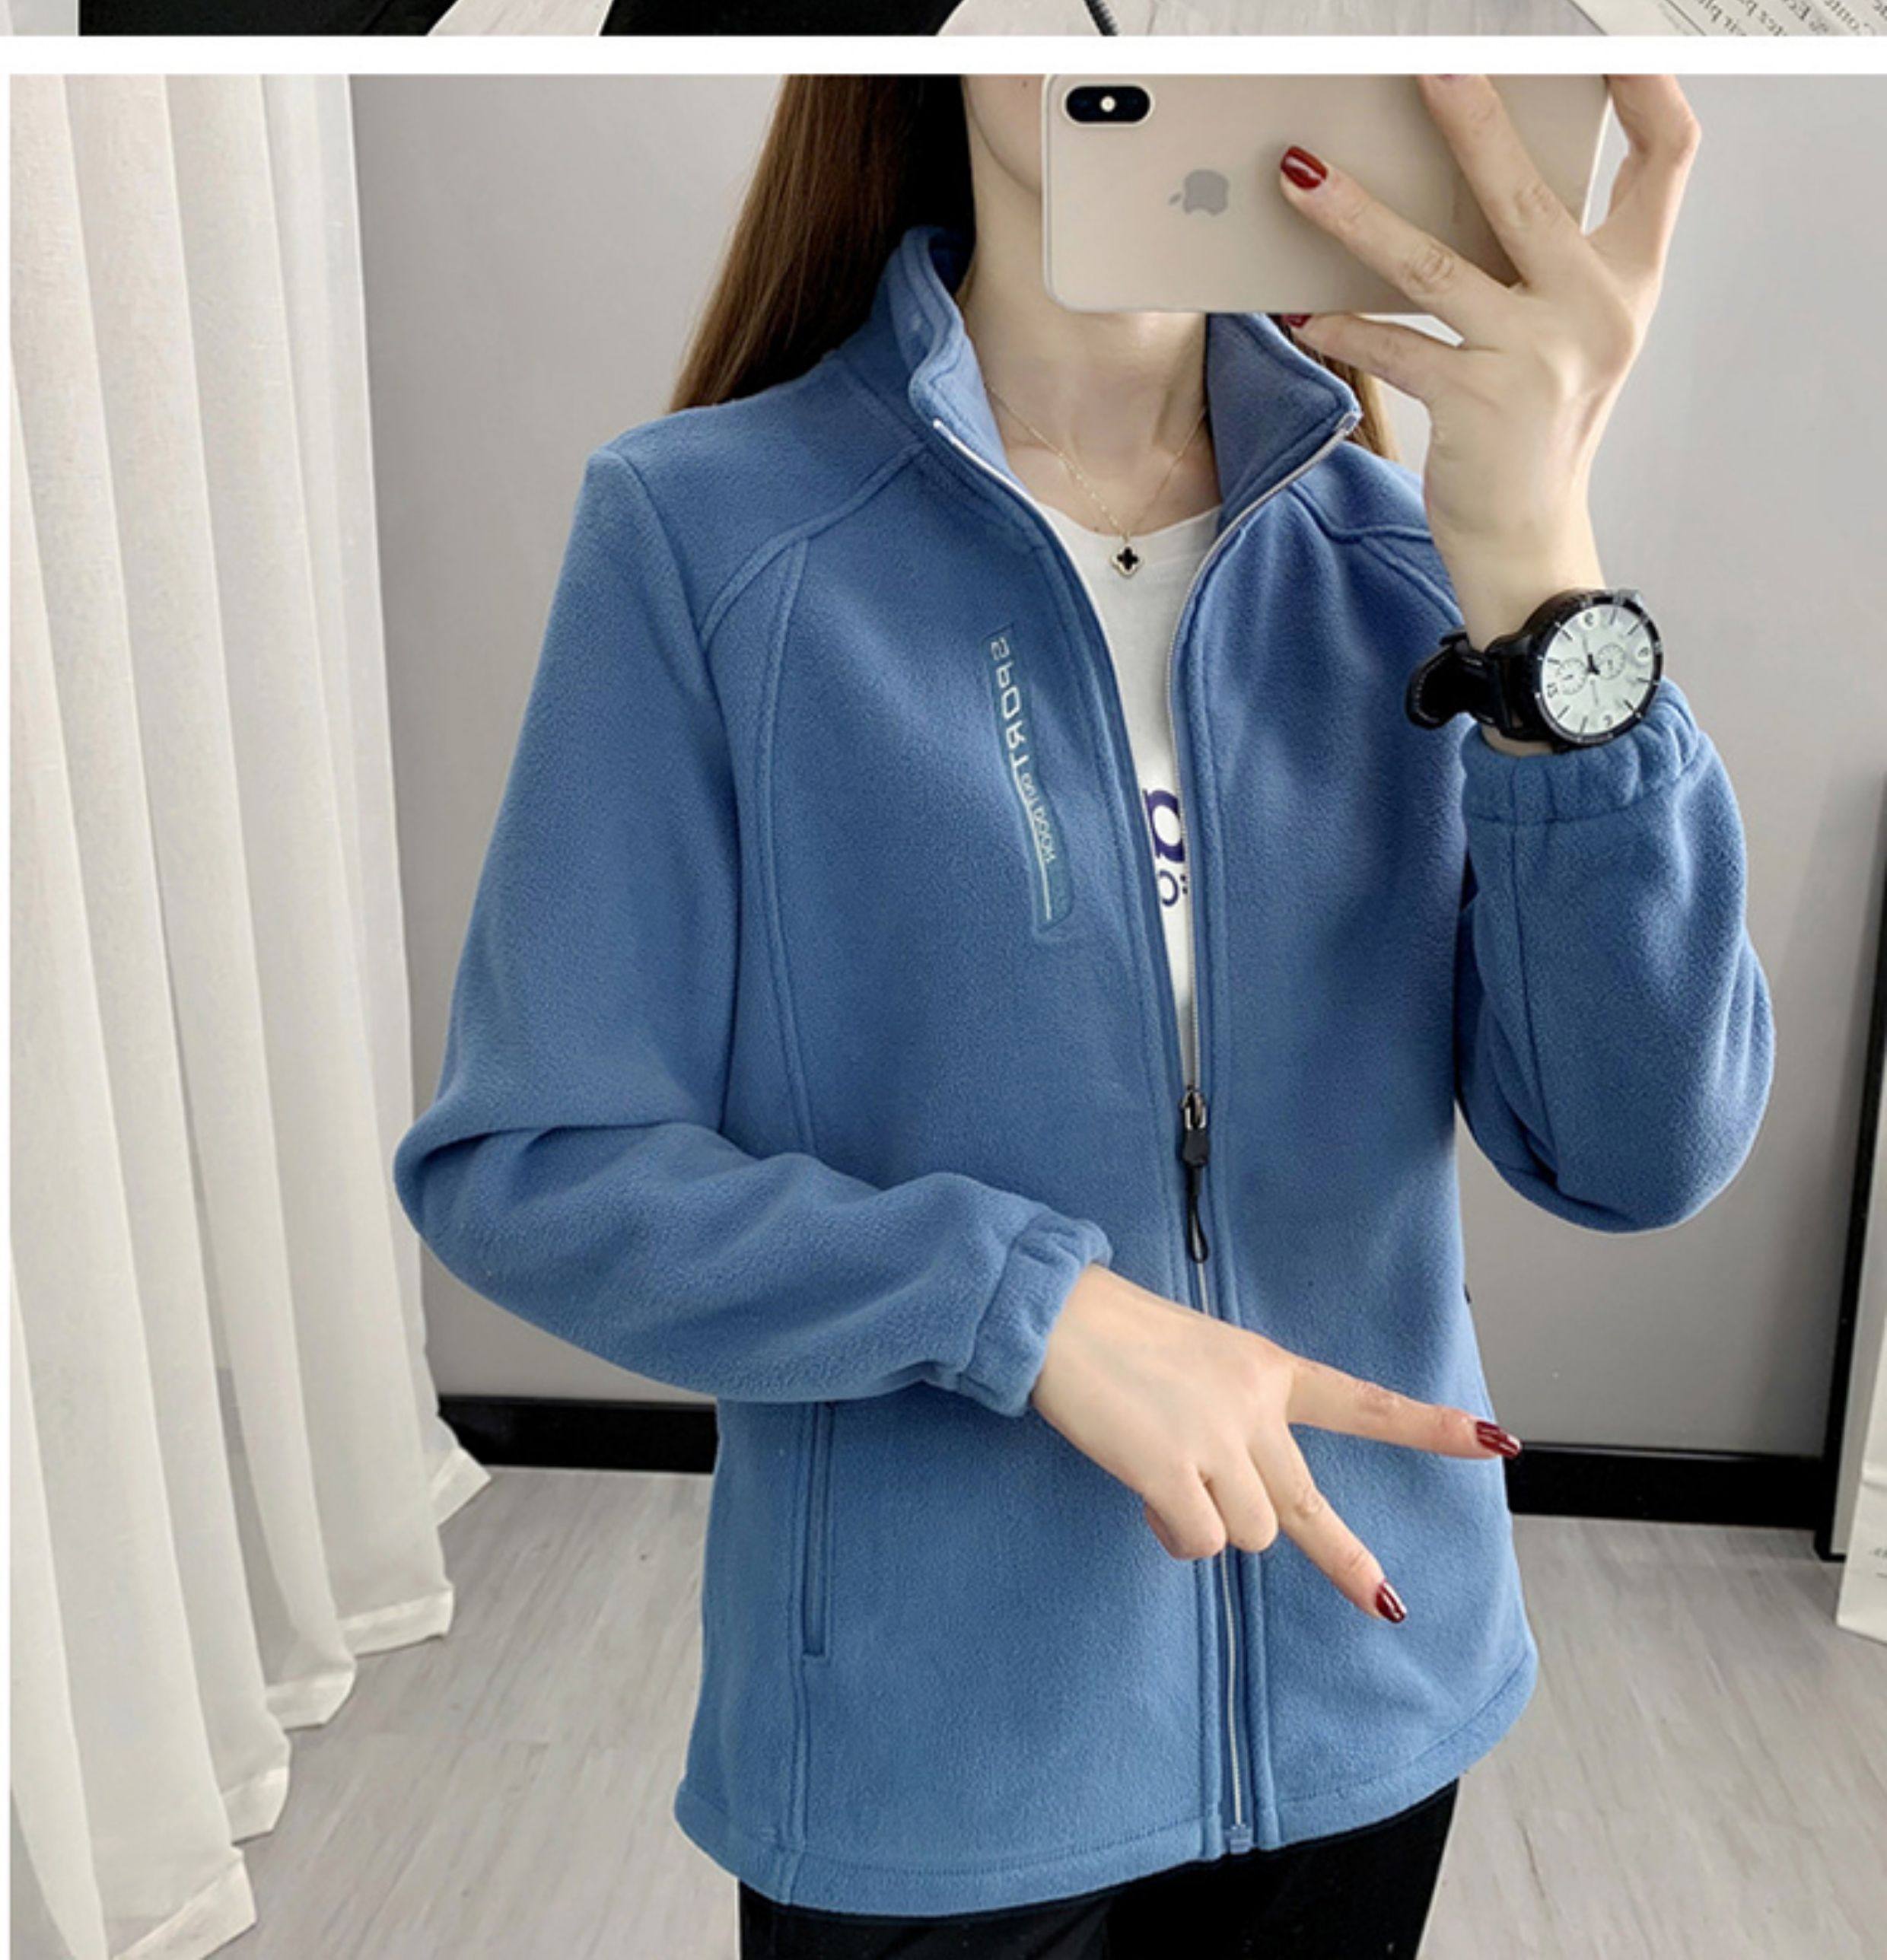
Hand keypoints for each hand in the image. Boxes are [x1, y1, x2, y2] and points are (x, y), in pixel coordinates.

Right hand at [1032, 1264, 1520, 1621]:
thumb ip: (1224, 1423)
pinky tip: (1142, 1492)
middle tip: (1387, 1604)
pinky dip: (1171, 1532)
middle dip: (1347, 1562)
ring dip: (1204, 1527)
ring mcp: (1219, 1441)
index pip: (1361, 1402)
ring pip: (1246, 1535)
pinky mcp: (1175, 1472)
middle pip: (1307, 1506)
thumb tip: (1210, 1505)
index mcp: (1266, 1370)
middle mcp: (1255, 1407)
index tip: (1498, 1443)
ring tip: (1159, 1484)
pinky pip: (1197, 1541)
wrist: (1058, 1317)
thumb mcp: (1193, 1364)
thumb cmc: (1113, 1336)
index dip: (1430, 1427)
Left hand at [1276, 75, 1699, 664]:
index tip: (1605, 43)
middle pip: (1530, 192)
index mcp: (1631, 278)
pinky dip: (1341, 327)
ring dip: (1358, 216)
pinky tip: (1299, 309)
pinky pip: (1395, 347)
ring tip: (1302, 176)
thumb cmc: (1540, 430)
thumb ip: (1549, 261)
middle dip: (1473, 123)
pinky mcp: (1480, 404)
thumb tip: (1472, 172)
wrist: (1530, 540)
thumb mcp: (1573, 336)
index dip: (1644, 87)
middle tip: (1426, 70)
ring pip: (1433, 264)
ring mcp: (1539, 358)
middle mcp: (1596, 310)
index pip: (1668, 155)